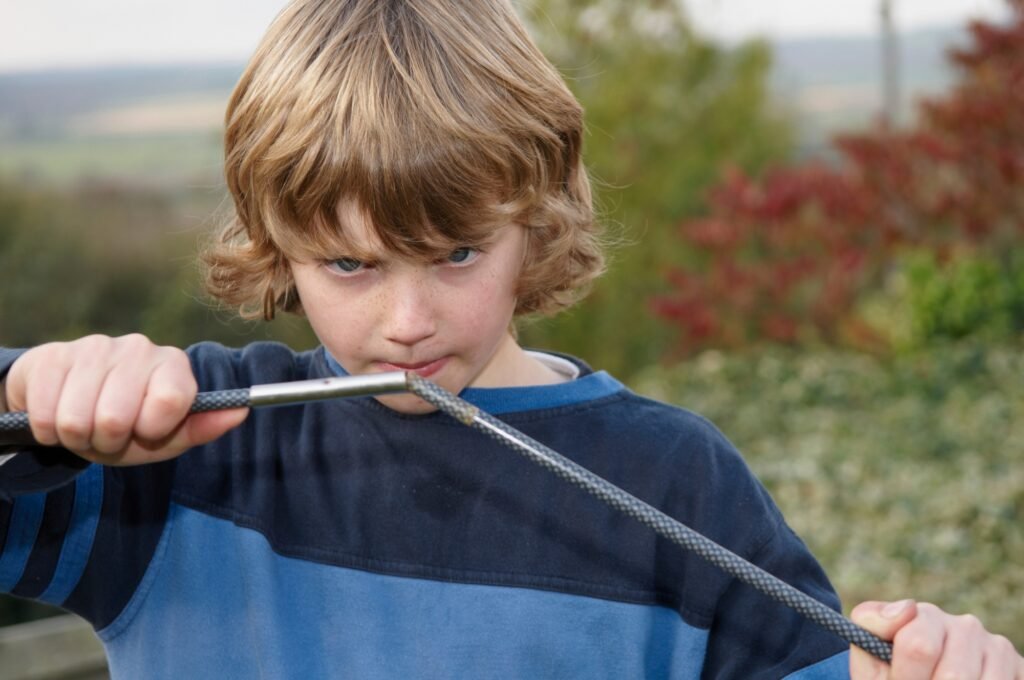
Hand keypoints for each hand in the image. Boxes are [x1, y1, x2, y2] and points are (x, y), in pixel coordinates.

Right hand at [5, 334, 246, 464]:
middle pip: (116, 417)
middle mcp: (139, 348)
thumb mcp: (167, 436)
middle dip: (109, 439)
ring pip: (76, 419)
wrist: (72, 404)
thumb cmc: (128, 424)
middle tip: (110, 432)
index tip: (146, 430)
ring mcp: (94, 347)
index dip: (152, 428)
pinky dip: (48, 429)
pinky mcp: (53, 355)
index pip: (170, 400)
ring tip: (86, 425)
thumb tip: (241, 412)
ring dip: (77, 436)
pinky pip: (45, 414)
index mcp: (173, 365)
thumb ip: (202, 427)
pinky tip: (60, 412)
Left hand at [850, 599, 1023, 678]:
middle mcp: (965, 626)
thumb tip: (908, 609)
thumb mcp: (870, 655)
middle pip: (954, 675)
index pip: (918, 645)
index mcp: (924, 616)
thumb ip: (872, 625)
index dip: (905, 676)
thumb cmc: (891, 673)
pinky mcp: (1018, 667)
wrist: (914, 674)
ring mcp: (996, 647)